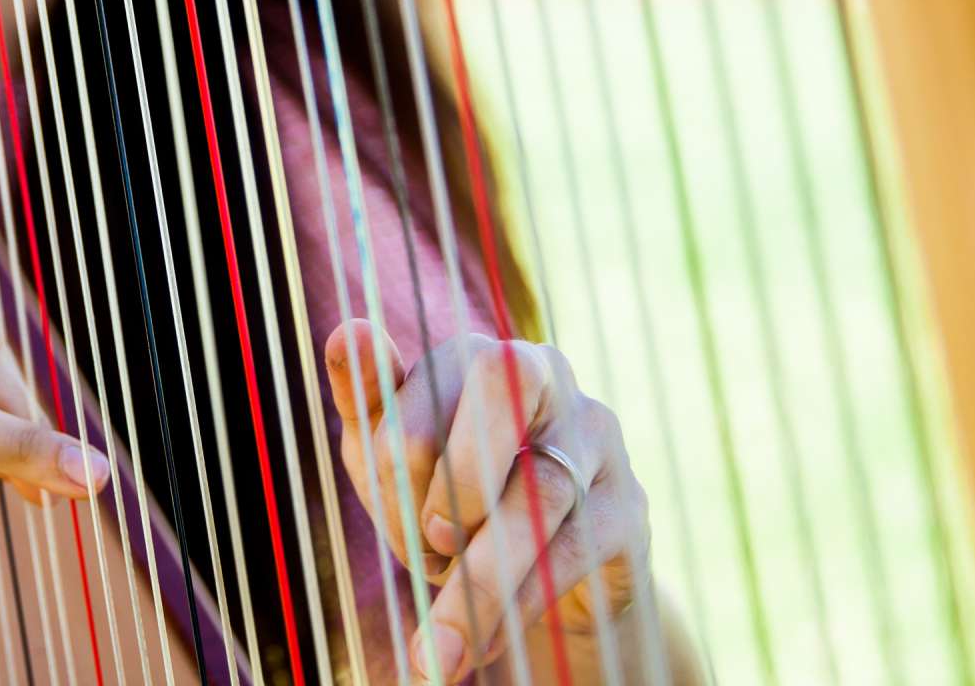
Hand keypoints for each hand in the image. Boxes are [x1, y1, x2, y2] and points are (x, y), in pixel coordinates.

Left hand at [325, 318, 649, 682]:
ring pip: (541, 489)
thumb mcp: (391, 458)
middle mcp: (544, 375)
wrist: (541, 577)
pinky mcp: (627, 507)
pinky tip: (482, 640)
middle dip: (459, 468)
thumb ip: (366, 400)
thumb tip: (347, 333)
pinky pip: (573, 549)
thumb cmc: (446, 498)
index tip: (389, 505)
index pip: (437, 372)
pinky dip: (519, 602)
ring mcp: (595, 436)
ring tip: (440, 642)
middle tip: (430, 543)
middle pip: (503, 381)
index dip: (404, 444)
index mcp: (476, 356)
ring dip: (482, 574)